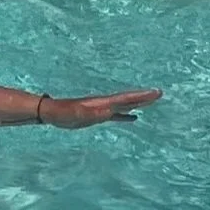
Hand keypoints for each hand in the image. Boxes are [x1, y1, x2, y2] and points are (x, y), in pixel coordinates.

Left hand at [39, 89, 160, 126]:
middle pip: (128, 100)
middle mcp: (104, 104)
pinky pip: (116, 115)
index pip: (125, 99)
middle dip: (143, 97)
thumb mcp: (76, 114)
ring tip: (150, 102)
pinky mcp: (96, 116)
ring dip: (137, 104)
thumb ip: (91, 113)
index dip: (141, 96)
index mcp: (102, 103)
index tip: (156, 92)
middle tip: (159, 93)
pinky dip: (126, 116)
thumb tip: (108, 111)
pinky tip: (133, 117)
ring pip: (123, 106)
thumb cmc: (62, 113)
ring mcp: (101, 109)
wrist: (50, 112)